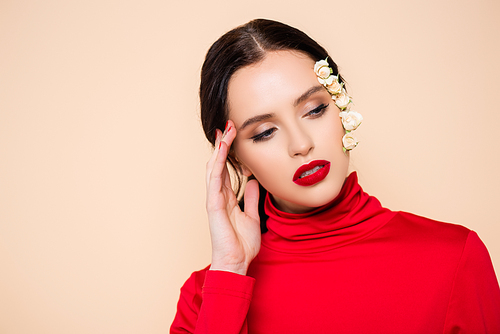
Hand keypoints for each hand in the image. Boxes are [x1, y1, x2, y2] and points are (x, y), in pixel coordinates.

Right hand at [205, 120, 260, 275]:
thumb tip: (254, 181)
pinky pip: (214, 180)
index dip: (229, 152)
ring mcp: (214, 199)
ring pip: (213, 167)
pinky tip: (221, 150)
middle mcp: (217, 195)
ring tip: (225, 131)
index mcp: (226, 197)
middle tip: (229, 125)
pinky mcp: (213, 205)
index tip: (233, 134)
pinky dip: (217, 163)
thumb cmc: (241, 243)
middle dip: (223, 144)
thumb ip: (250, 198)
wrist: (236, 262)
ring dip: (219, 149)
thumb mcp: (252, 215)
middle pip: (218, 164)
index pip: (225, 169)